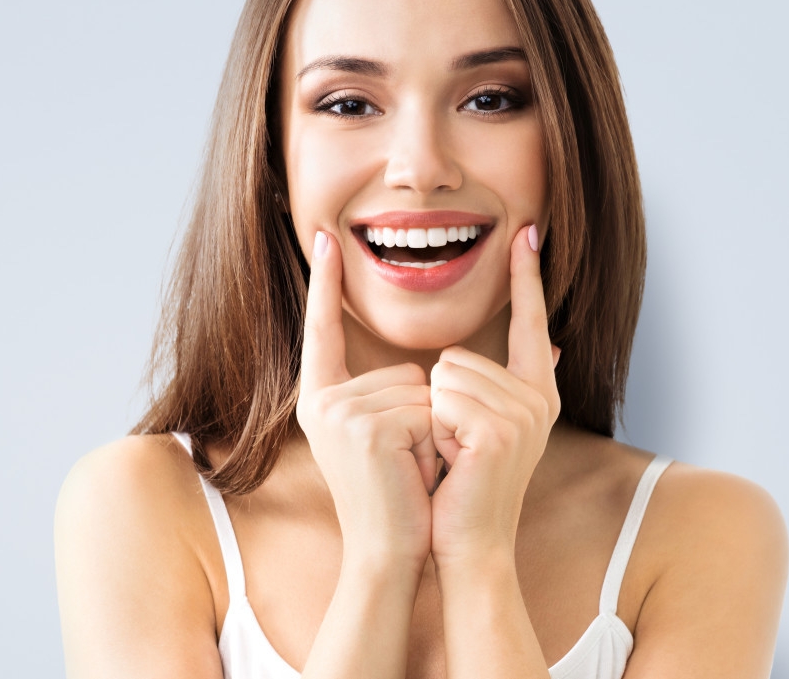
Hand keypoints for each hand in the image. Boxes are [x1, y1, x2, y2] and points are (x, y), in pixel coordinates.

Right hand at [296, 230, 437, 568]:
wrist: (389, 551)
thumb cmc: (399, 493)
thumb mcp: (394, 433)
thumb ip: (407, 391)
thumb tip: (465, 359)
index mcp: (324, 398)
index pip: (324, 330)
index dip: (324, 284)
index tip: (322, 237)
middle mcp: (322, 401)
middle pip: (405, 370)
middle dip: (424, 416)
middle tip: (404, 462)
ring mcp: (339, 412)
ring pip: (421, 389)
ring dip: (431, 432)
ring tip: (408, 469)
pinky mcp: (363, 426)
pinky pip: (427, 409)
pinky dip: (434, 442)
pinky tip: (410, 473)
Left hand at [429, 224, 560, 565]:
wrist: (467, 543)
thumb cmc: (465, 485)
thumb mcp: (489, 427)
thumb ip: (513, 383)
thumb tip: (556, 344)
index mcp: (537, 391)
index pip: (531, 320)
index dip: (527, 275)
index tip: (527, 229)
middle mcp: (539, 398)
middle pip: (457, 355)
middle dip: (440, 401)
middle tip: (456, 448)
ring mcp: (524, 414)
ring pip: (444, 375)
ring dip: (434, 418)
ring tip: (454, 456)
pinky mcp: (499, 430)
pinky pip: (441, 398)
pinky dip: (434, 431)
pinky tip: (452, 463)